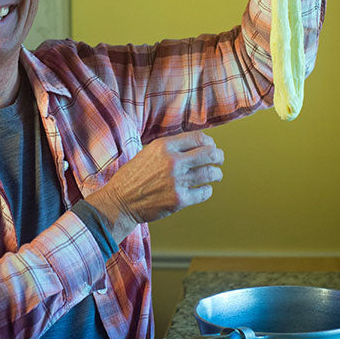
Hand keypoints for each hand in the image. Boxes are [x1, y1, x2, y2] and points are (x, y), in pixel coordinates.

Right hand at [85, 131, 223, 242]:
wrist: (120, 200)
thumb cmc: (133, 176)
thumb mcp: (148, 152)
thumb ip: (170, 148)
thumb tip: (195, 145)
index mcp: (164, 146)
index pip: (199, 138)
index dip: (209, 142)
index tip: (211, 146)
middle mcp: (173, 162)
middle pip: (210, 154)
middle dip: (218, 156)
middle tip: (219, 159)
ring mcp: (177, 181)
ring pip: (211, 173)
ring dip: (217, 174)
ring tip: (216, 175)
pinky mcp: (179, 199)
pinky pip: (204, 192)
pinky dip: (207, 190)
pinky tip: (204, 189)